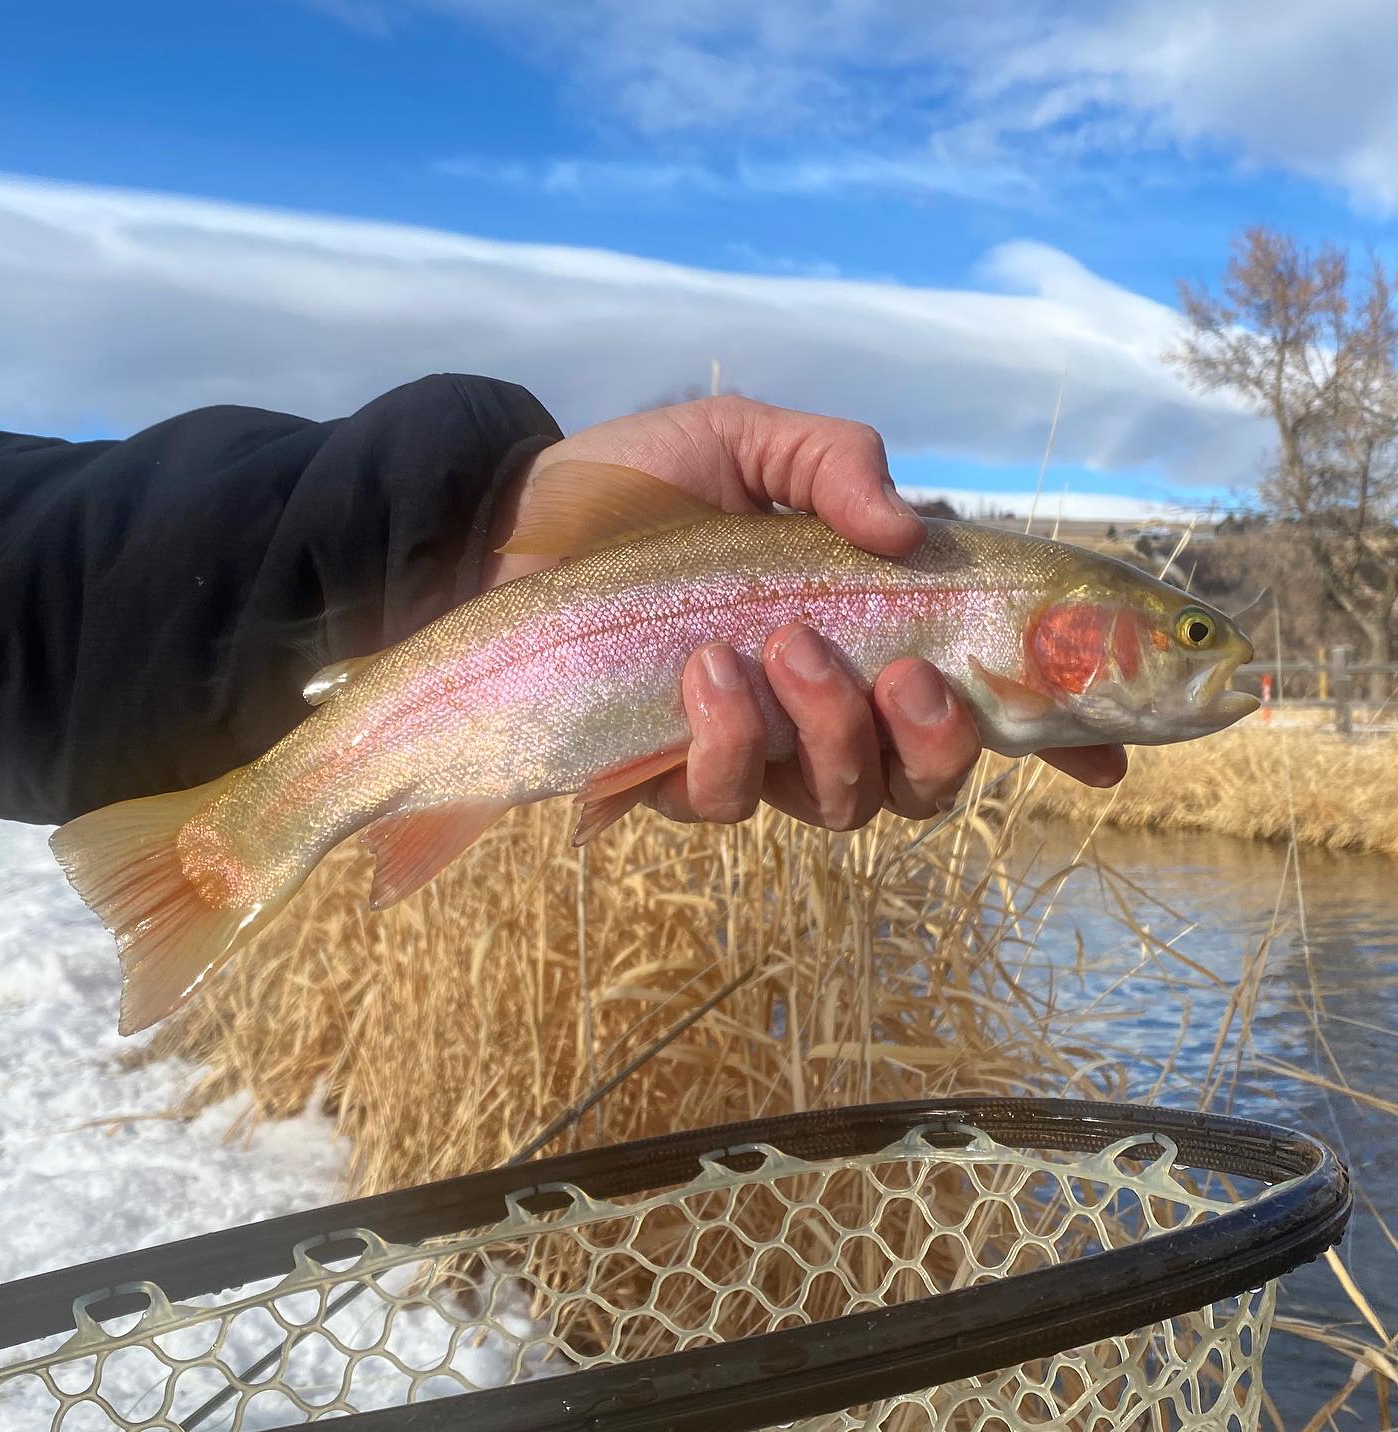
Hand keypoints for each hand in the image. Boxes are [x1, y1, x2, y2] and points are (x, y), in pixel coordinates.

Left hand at [485, 396, 1125, 829]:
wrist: (509, 524)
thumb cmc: (639, 486)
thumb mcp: (751, 443)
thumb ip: (836, 464)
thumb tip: (906, 528)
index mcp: (866, 635)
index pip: (982, 704)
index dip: (1055, 738)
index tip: (1110, 753)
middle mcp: (824, 711)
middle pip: (923, 783)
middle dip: (936, 744)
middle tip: (909, 676)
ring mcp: (753, 753)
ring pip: (839, 801)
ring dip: (832, 730)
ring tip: (783, 645)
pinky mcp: (669, 777)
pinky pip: (727, 796)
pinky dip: (732, 737)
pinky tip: (706, 670)